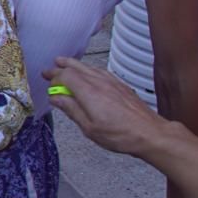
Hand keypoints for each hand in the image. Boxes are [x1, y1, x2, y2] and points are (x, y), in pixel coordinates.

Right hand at [43, 58, 163, 157]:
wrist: (150, 133)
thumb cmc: (120, 134)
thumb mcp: (89, 128)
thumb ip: (71, 109)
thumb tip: (55, 98)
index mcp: (88, 92)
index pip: (65, 76)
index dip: (54, 78)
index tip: (47, 83)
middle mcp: (99, 82)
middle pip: (76, 67)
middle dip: (61, 66)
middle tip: (50, 68)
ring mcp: (111, 82)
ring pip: (88, 67)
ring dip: (74, 64)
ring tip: (64, 63)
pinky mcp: (121, 85)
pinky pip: (100, 71)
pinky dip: (89, 68)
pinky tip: (89, 72)